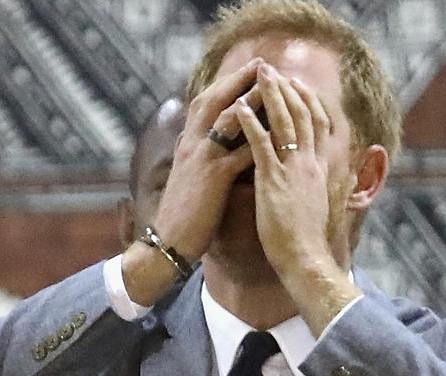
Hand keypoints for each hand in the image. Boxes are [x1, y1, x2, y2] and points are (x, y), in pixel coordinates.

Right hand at [150, 58, 263, 261]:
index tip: (246, 71)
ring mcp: (202, 158)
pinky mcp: (213, 177)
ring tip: (274, 87)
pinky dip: (259, 141)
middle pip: (215, 99)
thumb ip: (199, 156)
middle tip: (263, 64)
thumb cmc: (183, 214)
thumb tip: (215, 144)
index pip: (206, 102)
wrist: (167, 241)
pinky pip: (240, 152)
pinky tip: (278, 134)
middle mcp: (192, 143)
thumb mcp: (189, 177)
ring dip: (252, 101)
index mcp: (187, 142)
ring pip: (229, 119)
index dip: (226, 84)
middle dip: (239, 79)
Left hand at [235, 64, 332, 275]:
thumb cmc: (306, 240)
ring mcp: (292, 171)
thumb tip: (316, 180)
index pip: (319, 126)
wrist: (305, 259)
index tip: (298, 85)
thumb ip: (315, 187)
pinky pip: (261, 146)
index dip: (309, 102)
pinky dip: (251, 124)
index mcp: (319, 170)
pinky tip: (240, 108)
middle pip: (303, 116)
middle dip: (289, 89)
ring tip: (259, 75)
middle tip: (274, 70)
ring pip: (284, 123)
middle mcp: (309, 165)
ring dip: (271, 96)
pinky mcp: (273, 182)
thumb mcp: (316, 205)